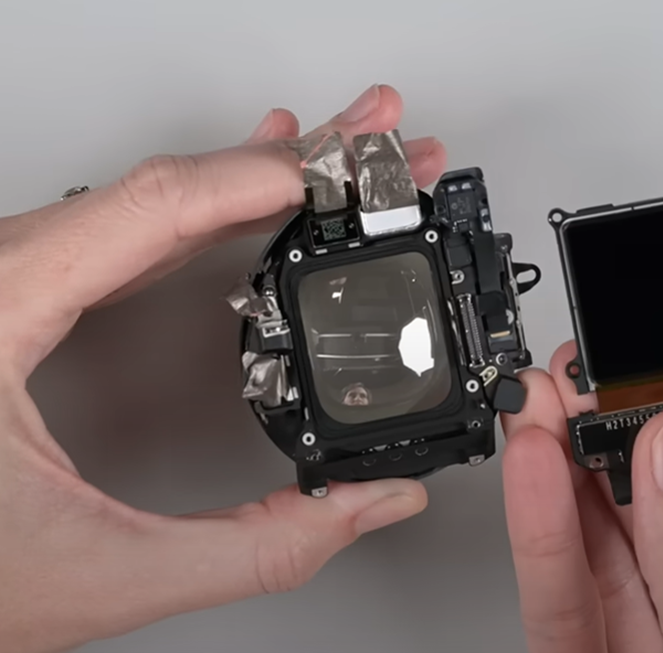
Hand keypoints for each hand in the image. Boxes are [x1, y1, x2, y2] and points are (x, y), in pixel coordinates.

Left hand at [0, 85, 444, 652]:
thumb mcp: (110, 570)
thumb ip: (260, 546)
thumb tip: (369, 501)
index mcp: (0, 309)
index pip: (156, 209)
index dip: (262, 181)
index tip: (342, 174)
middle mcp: (0, 274)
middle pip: (170, 184)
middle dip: (291, 160)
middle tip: (377, 140)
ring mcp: (12, 276)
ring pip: (154, 195)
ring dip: (257, 174)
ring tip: (340, 158)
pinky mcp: (27, 293)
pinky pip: (132, 225)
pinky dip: (207, 204)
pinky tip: (253, 193)